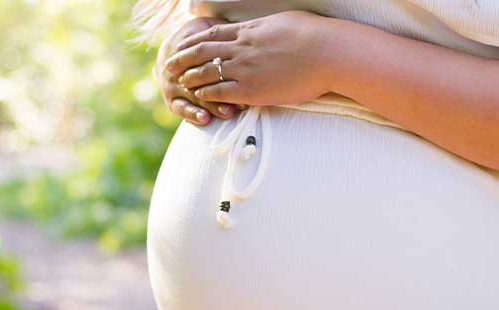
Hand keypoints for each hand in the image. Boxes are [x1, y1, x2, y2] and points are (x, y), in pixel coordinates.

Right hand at [156, 17, 238, 125]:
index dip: (225, 64)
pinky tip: (205, 119)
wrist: (170, 54)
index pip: (207, 57)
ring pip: (195, 96)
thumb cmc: (198, 42)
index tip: (244, 74)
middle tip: (242, 98)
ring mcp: (175, 85)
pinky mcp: (172, 101)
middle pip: (203, 79)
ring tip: (227, 112)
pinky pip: (182, 108)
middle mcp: (181, 68)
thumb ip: (217, 32)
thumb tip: (236, 28)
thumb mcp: (204, 29)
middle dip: (223, 89)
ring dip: (212, 105)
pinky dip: (193, 114)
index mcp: (192, 51)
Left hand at [166, 11, 332, 105]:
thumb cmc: (315, 36)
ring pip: (207, 72)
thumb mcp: (286, 22)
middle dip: (183, 58)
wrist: (327, 53)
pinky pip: (220, 92)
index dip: (194, 40)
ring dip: (191, 77)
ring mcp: (245, 69)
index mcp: (249, 30)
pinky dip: (207, 94)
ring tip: (180, 83)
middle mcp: (242, 48)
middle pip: (202, 51)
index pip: (213, 34)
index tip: (184, 44)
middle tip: (170, 65)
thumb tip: (265, 28)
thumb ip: (268, 28)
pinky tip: (199, 97)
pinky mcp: (252, 90)